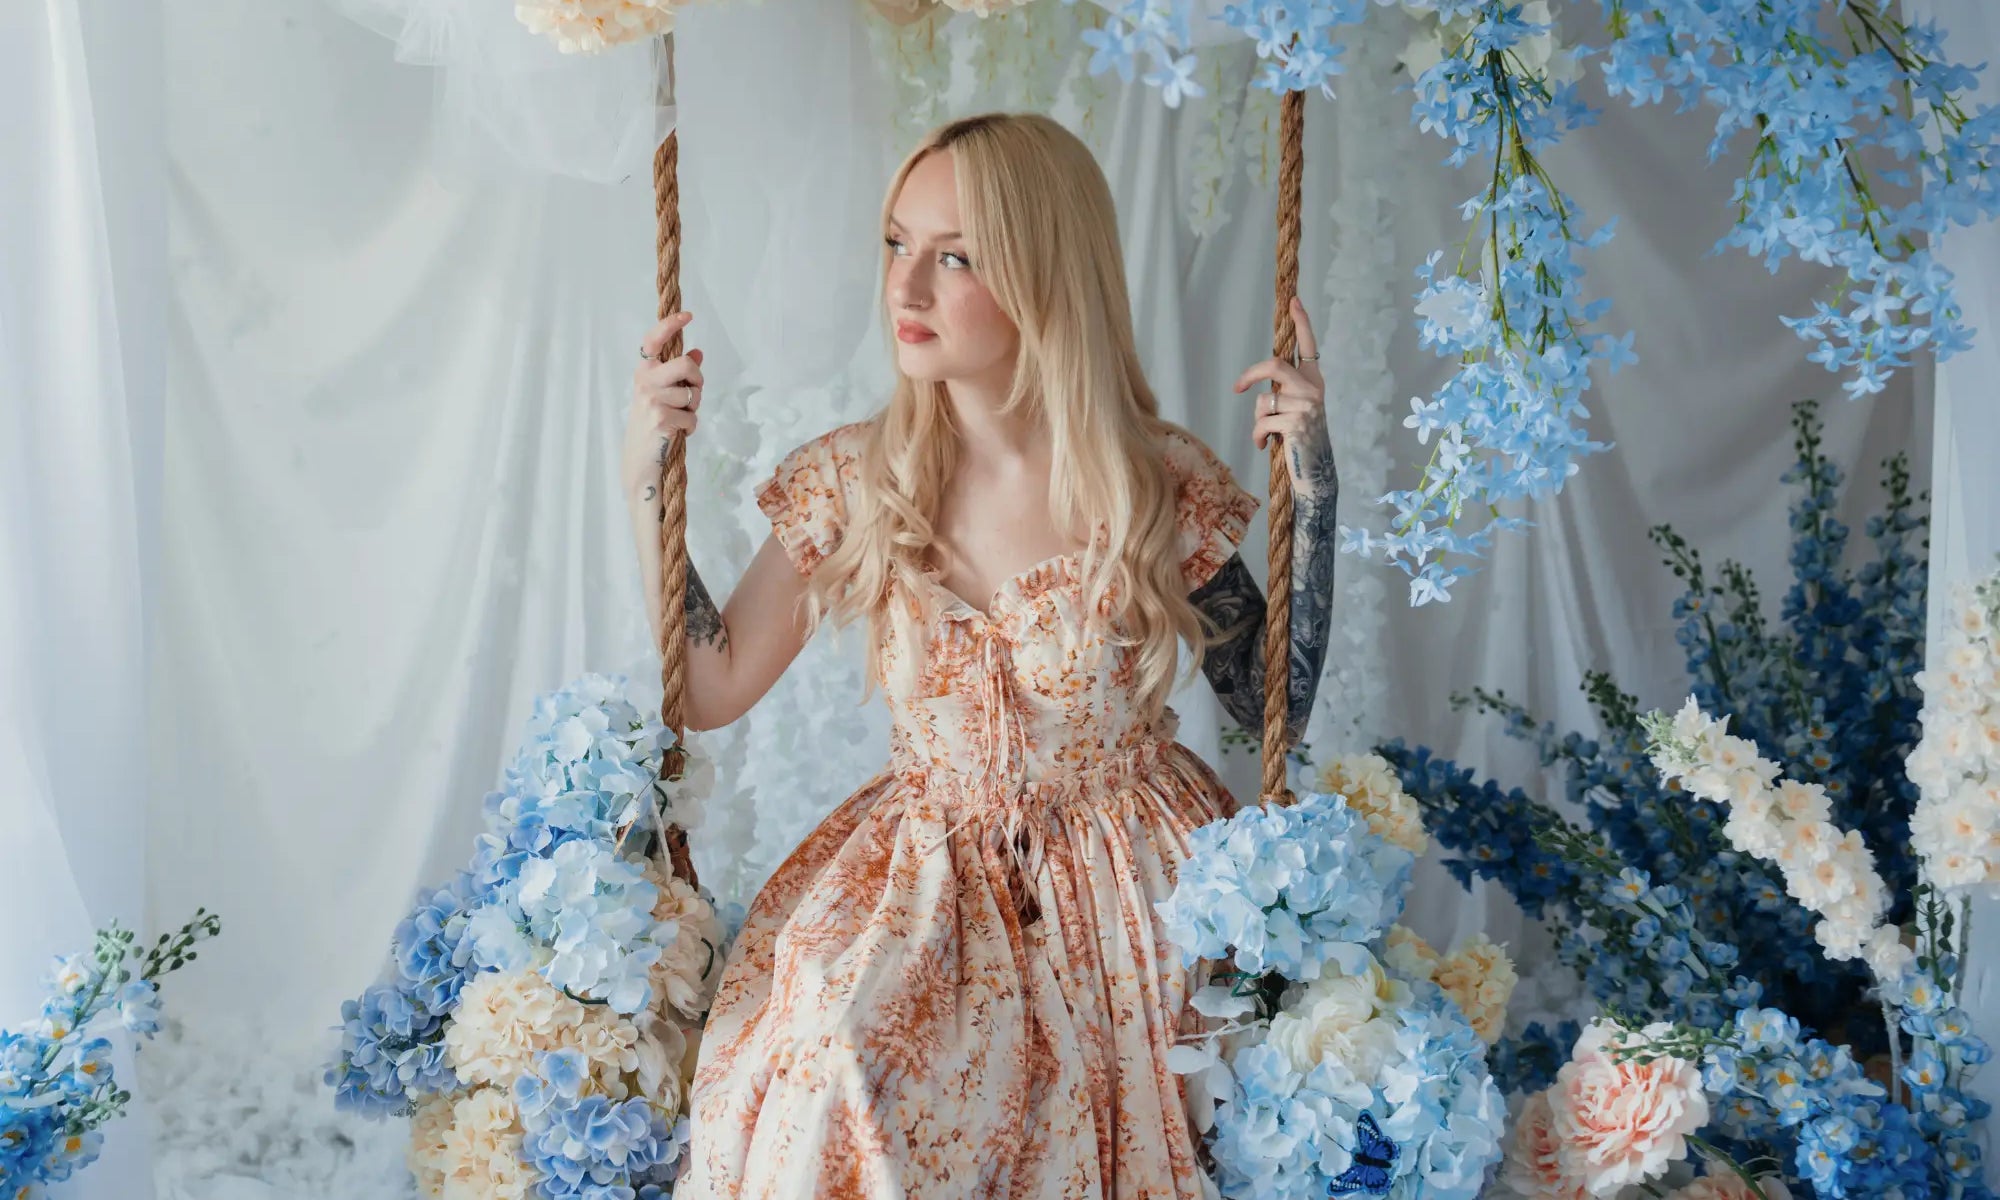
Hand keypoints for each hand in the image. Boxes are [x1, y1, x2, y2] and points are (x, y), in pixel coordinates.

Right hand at [623, 311, 704, 501]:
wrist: (640, 459)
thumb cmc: (653, 422)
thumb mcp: (663, 394)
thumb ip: (679, 374)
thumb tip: (698, 352)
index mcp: (644, 370)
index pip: (654, 340)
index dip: (670, 325)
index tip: (688, 315)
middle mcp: (644, 381)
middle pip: (687, 365)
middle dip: (698, 380)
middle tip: (692, 393)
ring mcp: (652, 399)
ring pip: (693, 394)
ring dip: (693, 409)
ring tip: (677, 418)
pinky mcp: (661, 419)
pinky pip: (692, 417)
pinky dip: (690, 427)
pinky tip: (676, 433)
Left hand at [1233, 295, 1335, 500]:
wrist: (1313, 471)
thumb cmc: (1299, 438)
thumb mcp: (1296, 409)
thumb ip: (1285, 391)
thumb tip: (1261, 386)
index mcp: (1314, 381)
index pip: (1308, 346)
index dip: (1302, 322)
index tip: (1294, 299)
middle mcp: (1314, 390)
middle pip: (1274, 366)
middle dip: (1251, 375)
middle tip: (1237, 387)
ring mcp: (1307, 407)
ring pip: (1263, 401)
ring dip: (1257, 420)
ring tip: (1266, 434)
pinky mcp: (1296, 425)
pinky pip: (1261, 422)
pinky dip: (1257, 436)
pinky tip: (1265, 445)